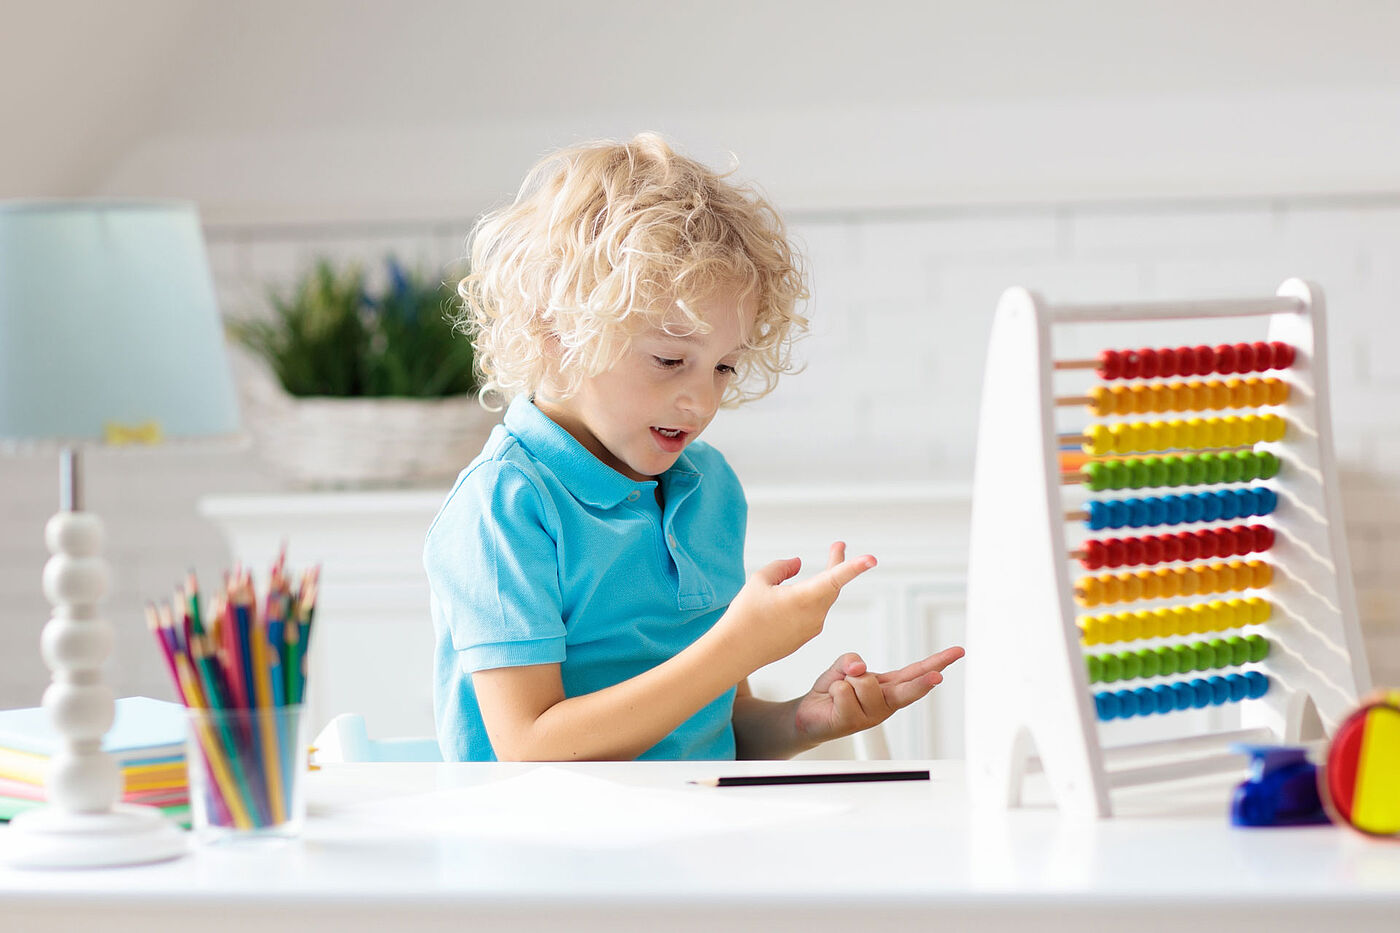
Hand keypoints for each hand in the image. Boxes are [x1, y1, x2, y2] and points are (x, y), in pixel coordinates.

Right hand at [718, 542, 876, 673]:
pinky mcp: (804, 638)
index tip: (872, 559)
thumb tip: (798, 563)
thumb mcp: (759, 580)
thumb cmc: (744, 615)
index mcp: (804, 598)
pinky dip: (807, 601)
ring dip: (819, 584)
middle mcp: (814, 615)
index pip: (835, 578)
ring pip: (821, 599)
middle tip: (838, 546)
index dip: (854, 566)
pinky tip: (788, 600)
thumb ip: (782, 567)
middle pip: (833, 585)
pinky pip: (812, 613)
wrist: (734, 652)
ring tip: (804, 574)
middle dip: (837, 565)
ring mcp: (811, 629)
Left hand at [792, 645, 965, 747]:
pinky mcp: (851, 722)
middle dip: (922, 683)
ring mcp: (870, 715)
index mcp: (888, 688)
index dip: (937, 662)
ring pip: (863, 681)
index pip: (915, 672)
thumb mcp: (844, 667)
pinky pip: (843, 691)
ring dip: (847, 680)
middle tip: (937, 677)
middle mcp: (884, 703)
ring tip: (842, 691)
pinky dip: (834, 689)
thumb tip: (858, 667)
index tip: (957, 653)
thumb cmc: (833, 692)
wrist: (809, 716)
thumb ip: (852, 660)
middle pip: (906, 689)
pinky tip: (833, 700)